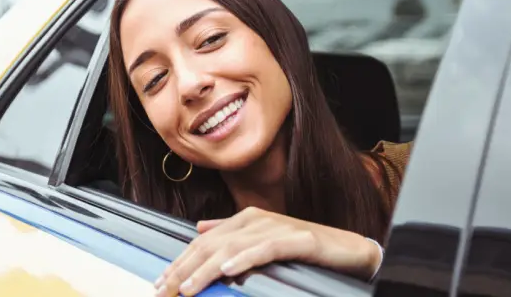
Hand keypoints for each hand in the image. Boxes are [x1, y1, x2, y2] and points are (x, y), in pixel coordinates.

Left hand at [154, 206, 381, 295]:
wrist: (348, 250)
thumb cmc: (306, 250)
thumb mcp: (263, 241)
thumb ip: (232, 233)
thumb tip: (201, 228)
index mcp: (247, 220)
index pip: (204, 241)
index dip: (180, 261)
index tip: (161, 282)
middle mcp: (258, 220)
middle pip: (212, 244)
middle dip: (184, 268)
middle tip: (165, 290)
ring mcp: (278, 227)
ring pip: (233, 247)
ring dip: (206, 269)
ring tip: (188, 287)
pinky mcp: (299, 239)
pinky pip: (266, 248)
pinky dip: (245, 258)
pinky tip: (228, 269)